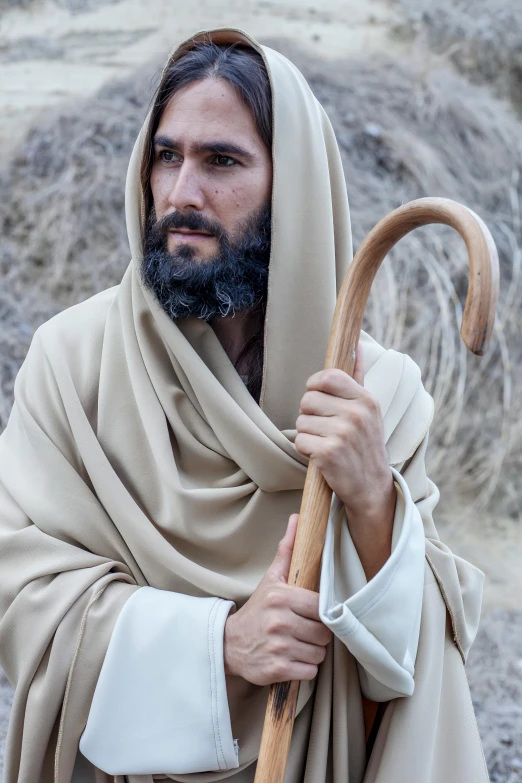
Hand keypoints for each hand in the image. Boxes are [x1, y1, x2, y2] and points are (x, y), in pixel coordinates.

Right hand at [224, 515, 331, 685]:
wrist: (229, 644)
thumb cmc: (258, 610)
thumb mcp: (271, 579)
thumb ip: (288, 551)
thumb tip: (298, 519)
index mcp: (281, 597)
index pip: (322, 607)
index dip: (320, 613)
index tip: (310, 614)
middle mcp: (280, 621)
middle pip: (324, 633)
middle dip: (317, 634)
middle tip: (303, 631)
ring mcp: (278, 647)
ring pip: (319, 653)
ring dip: (311, 652)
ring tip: (296, 644)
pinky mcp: (277, 670)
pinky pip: (309, 671)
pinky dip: (304, 669)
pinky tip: (291, 659)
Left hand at [295, 343, 395, 578]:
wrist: (371, 488)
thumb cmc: (364, 444)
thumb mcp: (368, 410)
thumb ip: (358, 377)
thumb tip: (356, 344)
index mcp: (366, 400)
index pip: (327, 376)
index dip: (315, 387)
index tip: (320, 400)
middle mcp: (357, 414)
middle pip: (308, 399)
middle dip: (309, 415)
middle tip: (324, 430)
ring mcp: (343, 433)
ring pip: (301, 422)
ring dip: (307, 435)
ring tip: (325, 444)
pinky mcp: (329, 453)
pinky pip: (299, 441)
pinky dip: (305, 451)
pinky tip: (321, 457)